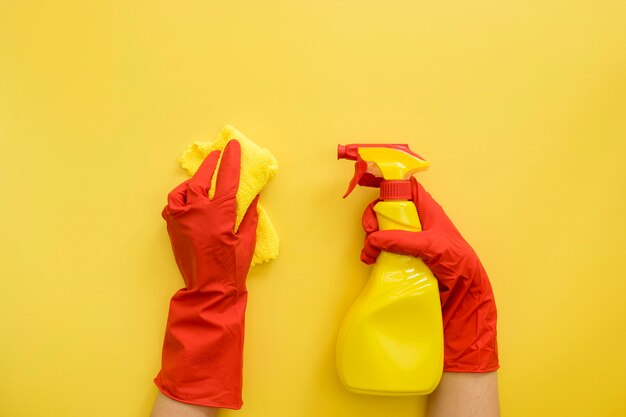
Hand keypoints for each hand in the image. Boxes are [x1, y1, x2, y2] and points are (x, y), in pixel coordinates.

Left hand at [154, 140, 259, 408]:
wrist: (208, 289)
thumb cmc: (232, 266)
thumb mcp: (246, 239)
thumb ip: (248, 215)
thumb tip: (252, 197)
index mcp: (218, 213)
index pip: (226, 178)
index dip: (231, 160)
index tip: (233, 146)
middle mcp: (196, 212)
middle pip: (201, 178)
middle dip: (210, 164)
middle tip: (217, 154)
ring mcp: (181, 220)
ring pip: (182, 191)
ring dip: (193, 182)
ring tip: (201, 178)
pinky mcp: (172, 228)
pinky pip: (173, 205)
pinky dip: (180, 198)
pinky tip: (188, 200)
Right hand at [361, 177, 498, 371]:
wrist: (465, 290)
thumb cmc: (456, 261)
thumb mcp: (431, 246)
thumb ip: (403, 240)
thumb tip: (374, 239)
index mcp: (426, 209)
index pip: (405, 187)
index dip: (390, 187)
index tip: (376, 197)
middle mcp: (415, 221)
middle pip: (387, 208)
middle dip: (373, 217)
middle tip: (369, 232)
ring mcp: (408, 238)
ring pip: (382, 228)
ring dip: (370, 238)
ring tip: (368, 253)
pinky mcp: (402, 254)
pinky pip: (383, 247)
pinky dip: (372, 252)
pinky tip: (370, 261)